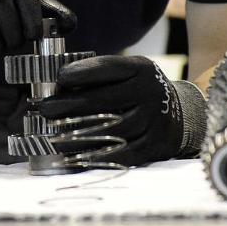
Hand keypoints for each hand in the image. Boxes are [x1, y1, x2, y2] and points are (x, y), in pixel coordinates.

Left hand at [40, 55, 205, 166]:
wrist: (181, 114)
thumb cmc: (139, 90)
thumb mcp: (128, 73)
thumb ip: (100, 77)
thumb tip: (58, 87)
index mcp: (141, 69)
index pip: (108, 68)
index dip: (82, 73)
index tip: (59, 79)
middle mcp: (150, 92)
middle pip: (103, 100)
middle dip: (68, 106)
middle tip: (45, 109)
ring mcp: (154, 120)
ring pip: (109, 130)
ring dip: (77, 135)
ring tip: (55, 137)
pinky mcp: (154, 145)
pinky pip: (121, 154)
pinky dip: (95, 157)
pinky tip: (75, 156)